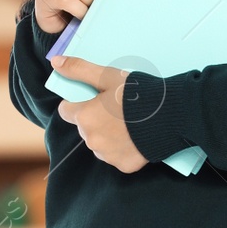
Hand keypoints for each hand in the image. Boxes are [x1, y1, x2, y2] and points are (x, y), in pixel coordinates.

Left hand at [52, 55, 148, 173]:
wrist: (171, 116)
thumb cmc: (138, 94)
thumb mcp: (108, 76)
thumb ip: (79, 69)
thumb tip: (56, 62)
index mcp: (84, 117)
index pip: (66, 111)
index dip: (78, 103)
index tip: (94, 98)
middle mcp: (91, 140)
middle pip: (84, 127)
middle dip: (95, 118)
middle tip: (117, 108)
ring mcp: (107, 155)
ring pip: (99, 143)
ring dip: (107, 135)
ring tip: (128, 122)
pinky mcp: (124, 166)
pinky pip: (116, 156)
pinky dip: (123, 148)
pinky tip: (136, 137)